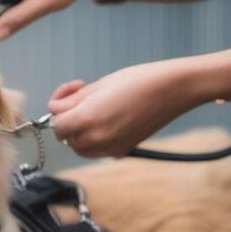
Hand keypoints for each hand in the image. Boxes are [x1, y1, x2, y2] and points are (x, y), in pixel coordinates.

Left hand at [48, 61, 195, 157]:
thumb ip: (71, 101)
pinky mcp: (122, 151)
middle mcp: (98, 139)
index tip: (67, 96)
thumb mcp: (98, 85)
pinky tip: (108, 119)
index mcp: (89, 119)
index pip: (57, 126)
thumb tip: (56, 110)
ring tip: (94, 109)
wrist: (174, 89)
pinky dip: (95, 138)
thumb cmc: (139, 80)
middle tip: (81, 98)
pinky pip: (97, 149)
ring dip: (80, 131)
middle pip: (66, 138)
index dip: (57, 111)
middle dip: (68, 120)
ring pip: (80, 147)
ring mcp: (110, 149)